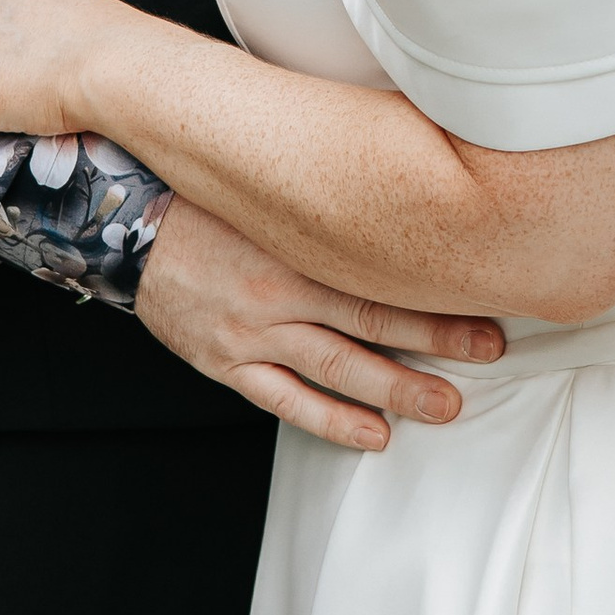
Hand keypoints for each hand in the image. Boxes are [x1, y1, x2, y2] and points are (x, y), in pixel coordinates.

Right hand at [135, 193, 502, 448]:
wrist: (127, 223)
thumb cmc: (208, 199)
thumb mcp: (273, 185)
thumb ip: (330, 193)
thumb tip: (397, 179)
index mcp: (296, 238)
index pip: (382, 267)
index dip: (436, 285)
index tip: (487, 294)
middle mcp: (279, 289)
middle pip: (371, 318)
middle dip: (437, 338)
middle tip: (488, 351)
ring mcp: (252, 331)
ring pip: (336, 366)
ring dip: (395, 389)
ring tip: (446, 406)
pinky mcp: (227, 361)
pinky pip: (286, 399)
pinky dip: (332, 420)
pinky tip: (374, 435)